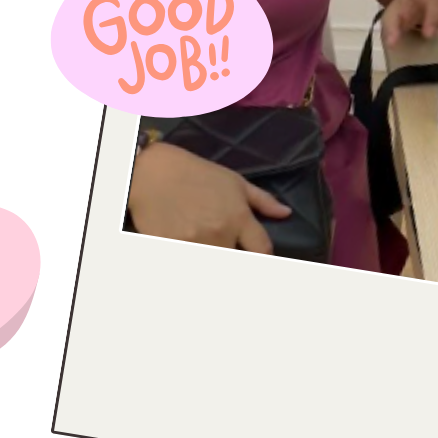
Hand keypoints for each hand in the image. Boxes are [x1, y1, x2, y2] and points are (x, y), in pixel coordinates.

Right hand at [127, 141, 292, 252]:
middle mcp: (219, 234)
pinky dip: (191, 258)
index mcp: (238, 217)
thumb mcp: (233, 181)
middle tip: (229, 250)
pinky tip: (190, 247)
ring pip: (212, 266)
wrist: (152, 171)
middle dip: (236, 259)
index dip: (264, 259)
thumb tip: (286, 214)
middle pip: (237, 264)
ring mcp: (193, 244)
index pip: (263, 251)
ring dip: (214, 257)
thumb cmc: (195, 173)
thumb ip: (262, 200)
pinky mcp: (171, 249)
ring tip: (210, 247)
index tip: (257, 258)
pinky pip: (187, 263)